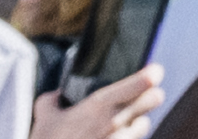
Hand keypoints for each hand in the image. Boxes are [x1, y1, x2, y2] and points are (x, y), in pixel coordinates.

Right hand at [38, 74, 163, 138]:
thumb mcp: (43, 120)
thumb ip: (51, 101)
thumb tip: (57, 95)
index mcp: (98, 106)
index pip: (142, 82)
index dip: (151, 74)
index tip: (152, 71)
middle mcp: (115, 121)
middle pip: (155, 98)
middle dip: (150, 95)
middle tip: (140, 96)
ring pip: (144, 123)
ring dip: (136, 123)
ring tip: (119, 125)